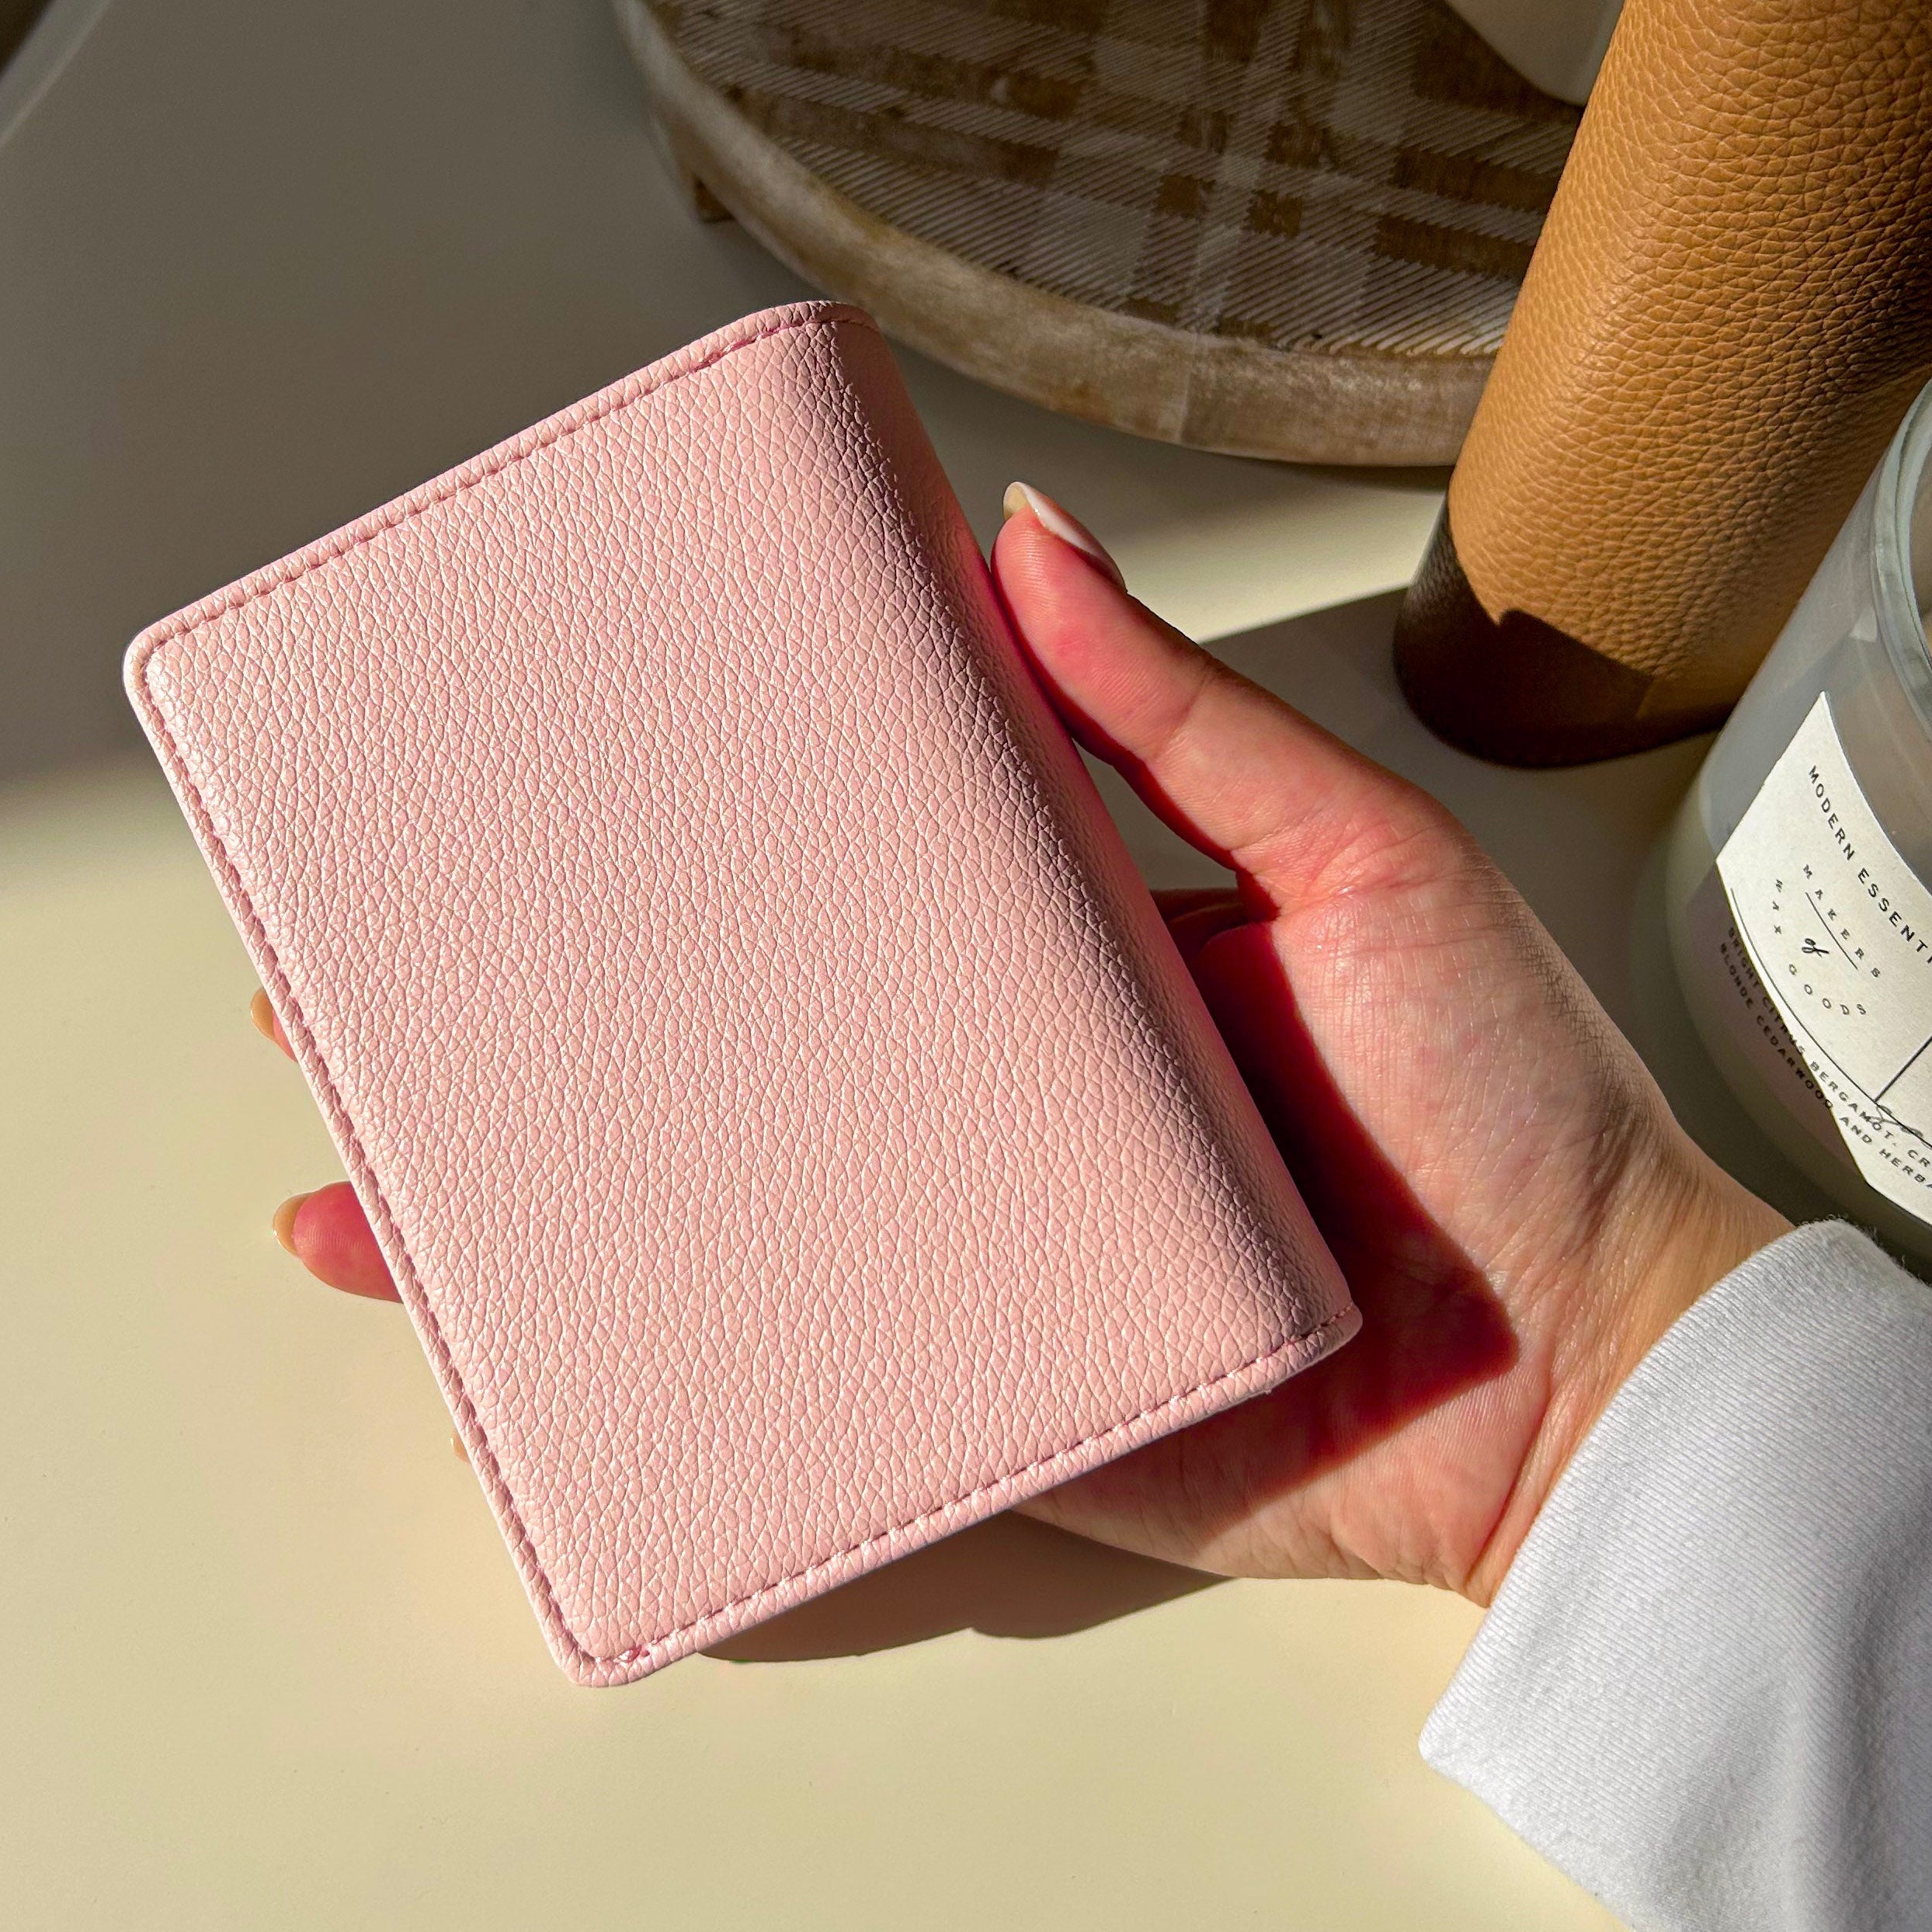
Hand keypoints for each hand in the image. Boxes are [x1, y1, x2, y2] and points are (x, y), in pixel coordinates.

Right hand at [264, 484, 1787, 1603]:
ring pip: (702, 1217)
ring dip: (531, 1206)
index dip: (663, 840)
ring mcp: (956, 1250)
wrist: (1582, 1377)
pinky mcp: (975, 1394)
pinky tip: (510, 1380)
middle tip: (349, 991)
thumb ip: (1185, 723)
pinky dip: (653, 1384)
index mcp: (1039, 957)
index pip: (812, 881)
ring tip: (356, 1197)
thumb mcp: (1358, 861)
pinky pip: (789, 1383)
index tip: (516, 790)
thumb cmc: (1500, 1103)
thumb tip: (1023, 537)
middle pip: (710, 1051)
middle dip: (530, 1024)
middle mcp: (968, 1098)